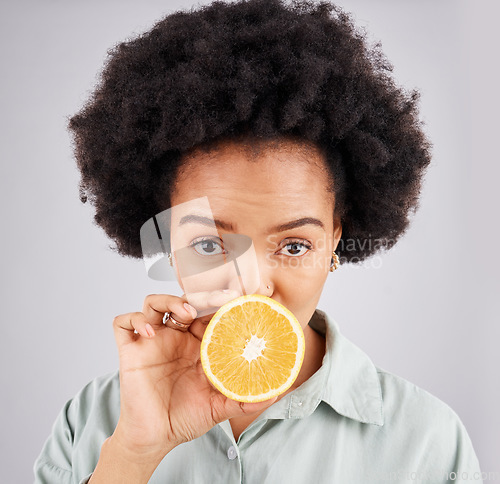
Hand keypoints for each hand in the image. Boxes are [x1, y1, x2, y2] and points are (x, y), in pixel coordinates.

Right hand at [110, 290, 277, 462]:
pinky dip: (134, 320)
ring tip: (184, 313)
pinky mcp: (131, 351)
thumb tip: (275, 393)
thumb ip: (243, 399)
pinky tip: (149, 333)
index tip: (240, 296)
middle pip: (184, 302)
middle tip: (218, 299)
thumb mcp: (218, 407)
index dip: (221, 303)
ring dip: (168, 301)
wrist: (155, 438)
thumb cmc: (184, 418)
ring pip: (154, 304)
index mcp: (197, 345)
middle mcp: (175, 338)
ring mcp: (152, 342)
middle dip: (200, 296)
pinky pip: (124, 323)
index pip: (208, 314)